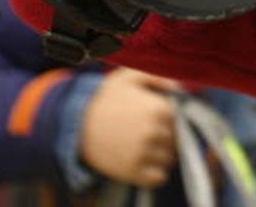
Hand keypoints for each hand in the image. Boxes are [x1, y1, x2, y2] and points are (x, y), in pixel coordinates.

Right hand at [79, 69, 179, 187]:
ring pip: (169, 159)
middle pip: (176, 141)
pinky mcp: (131, 171)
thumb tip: (180, 88)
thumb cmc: (104, 98)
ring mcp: (143, 153)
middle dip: (166, 138)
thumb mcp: (129, 77)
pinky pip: (158, 178)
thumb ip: (158, 77)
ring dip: (161, 155)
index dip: (170, 121)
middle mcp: (155, 132)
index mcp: (160, 109)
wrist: (74, 124)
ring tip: (143, 148)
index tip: (157, 121)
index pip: (182, 121)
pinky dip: (155, 173)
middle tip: (147, 134)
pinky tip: (145, 164)